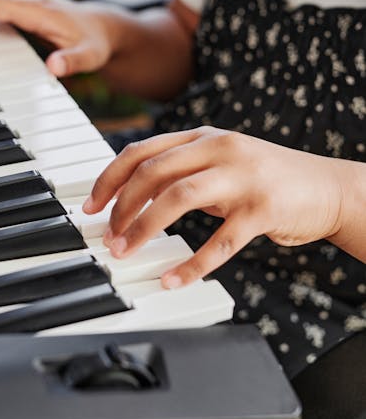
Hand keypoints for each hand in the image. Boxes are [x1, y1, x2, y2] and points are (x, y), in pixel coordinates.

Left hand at [83, 127, 343, 286]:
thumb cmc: (268, 180)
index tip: (90, 206)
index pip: (142, 152)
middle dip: (120, 207)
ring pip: (178, 198)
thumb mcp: (223, 164)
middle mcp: (220, 150)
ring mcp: (242, 177)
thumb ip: (185, 172)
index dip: (109, 179)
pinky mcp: (263, 209)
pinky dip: (192, 264)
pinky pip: (219, 241)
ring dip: (144, 229)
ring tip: (126, 252)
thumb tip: (134, 195)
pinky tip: (173, 279)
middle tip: (108, 237)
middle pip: (153, 172)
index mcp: (204, 138)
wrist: (328, 189)